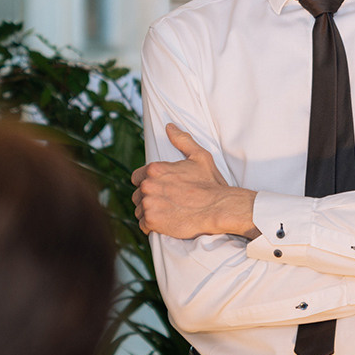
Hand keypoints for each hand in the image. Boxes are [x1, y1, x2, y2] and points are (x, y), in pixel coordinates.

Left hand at [132, 125, 256, 238]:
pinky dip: (152, 226)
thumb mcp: (199, 156)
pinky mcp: (152, 221)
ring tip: (167, 213)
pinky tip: (166, 223)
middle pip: (137, 195)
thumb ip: (182, 140)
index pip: (137, 177)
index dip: (148, 183)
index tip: (161, 189)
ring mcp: (148, 204)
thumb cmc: (210, 183)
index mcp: (154, 169)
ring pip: (139, 210)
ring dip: (150, 213)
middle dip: (149, 198)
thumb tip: (169, 127)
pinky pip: (143, 226)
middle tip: (167, 202)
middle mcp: (148, 185)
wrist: (218, 207)